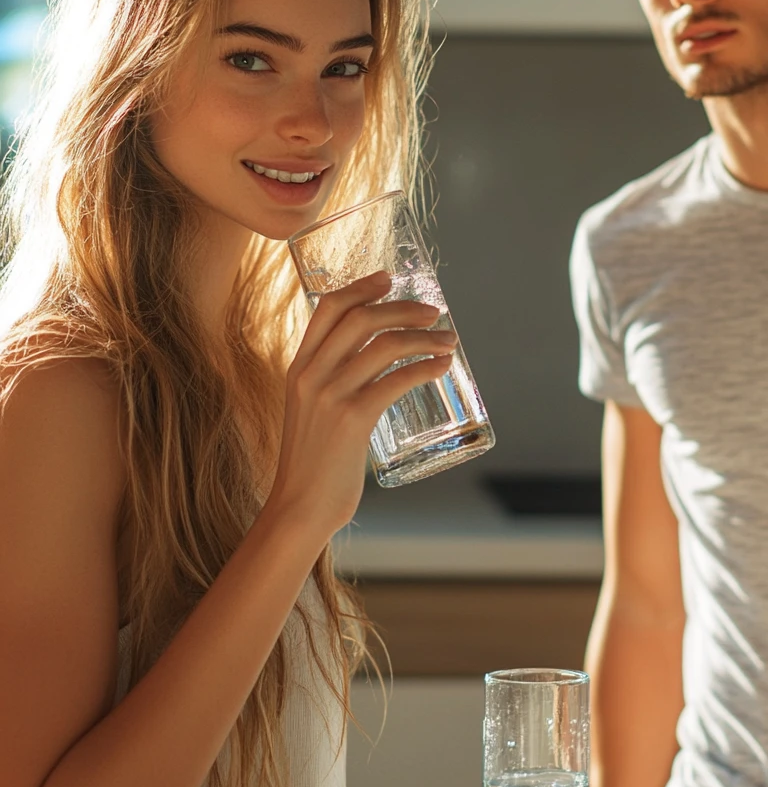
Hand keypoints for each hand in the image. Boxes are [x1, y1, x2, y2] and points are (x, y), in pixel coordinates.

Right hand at [265, 271, 456, 536]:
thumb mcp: (310, 413)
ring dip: (424, 337)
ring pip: (384, 345)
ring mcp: (330, 396)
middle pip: (361, 318)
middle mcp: (311, 375)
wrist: (299, 508)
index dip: (361, 287)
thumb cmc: (312, 465)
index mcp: (298, 368)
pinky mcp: (352, 420)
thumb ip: (331, 388)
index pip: (328, 309)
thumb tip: (374, 374)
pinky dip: (425, 367)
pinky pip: (396, 380)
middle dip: (403, 308)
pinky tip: (442, 367)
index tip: (388, 278)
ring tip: (449, 341)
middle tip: (433, 312)